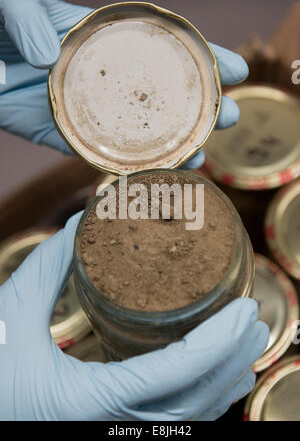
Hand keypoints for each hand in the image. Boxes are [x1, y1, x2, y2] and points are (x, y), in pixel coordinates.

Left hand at [0, 0, 247, 166]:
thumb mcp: (14, 4)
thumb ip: (28, 19)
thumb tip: (48, 58)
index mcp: (104, 41)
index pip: (161, 47)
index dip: (200, 57)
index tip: (236, 70)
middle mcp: (104, 79)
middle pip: (159, 96)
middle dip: (198, 109)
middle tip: (230, 120)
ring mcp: (86, 110)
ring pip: (136, 134)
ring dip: (170, 148)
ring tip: (198, 160)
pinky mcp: (61, 134)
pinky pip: (94, 154)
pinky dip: (123, 167)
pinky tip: (149, 176)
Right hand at [0, 212, 267, 420]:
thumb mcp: (13, 315)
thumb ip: (50, 266)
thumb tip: (80, 223)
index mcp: (89, 400)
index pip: (175, 373)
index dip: (217, 341)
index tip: (245, 310)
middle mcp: (110, 427)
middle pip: (195, 402)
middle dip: (233, 361)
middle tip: (255, 321)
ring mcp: (113, 435)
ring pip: (188, 420)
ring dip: (223, 382)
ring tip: (246, 345)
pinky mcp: (109, 430)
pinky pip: (171, 423)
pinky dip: (201, 398)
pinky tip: (212, 376)